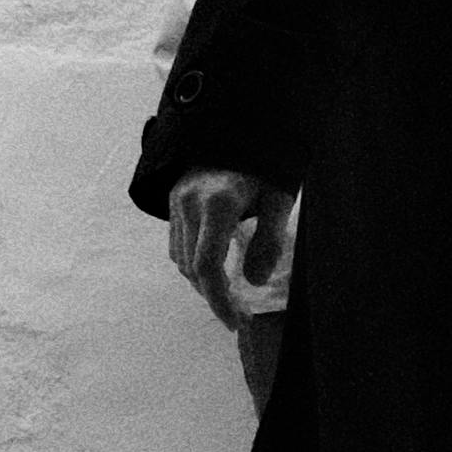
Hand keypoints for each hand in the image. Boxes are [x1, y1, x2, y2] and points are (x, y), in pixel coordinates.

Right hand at [166, 168, 295, 327]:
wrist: (235, 130)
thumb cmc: (264, 166)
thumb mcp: (278, 198)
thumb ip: (269, 239)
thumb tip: (253, 281)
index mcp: (218, 203)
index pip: (207, 266)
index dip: (219, 301)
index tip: (237, 321)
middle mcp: (190, 204)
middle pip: (192, 269)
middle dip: (215, 297)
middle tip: (241, 315)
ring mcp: (177, 203)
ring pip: (182, 261)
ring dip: (204, 283)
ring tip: (231, 296)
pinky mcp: (172, 203)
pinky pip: (177, 247)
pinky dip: (194, 265)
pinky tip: (216, 271)